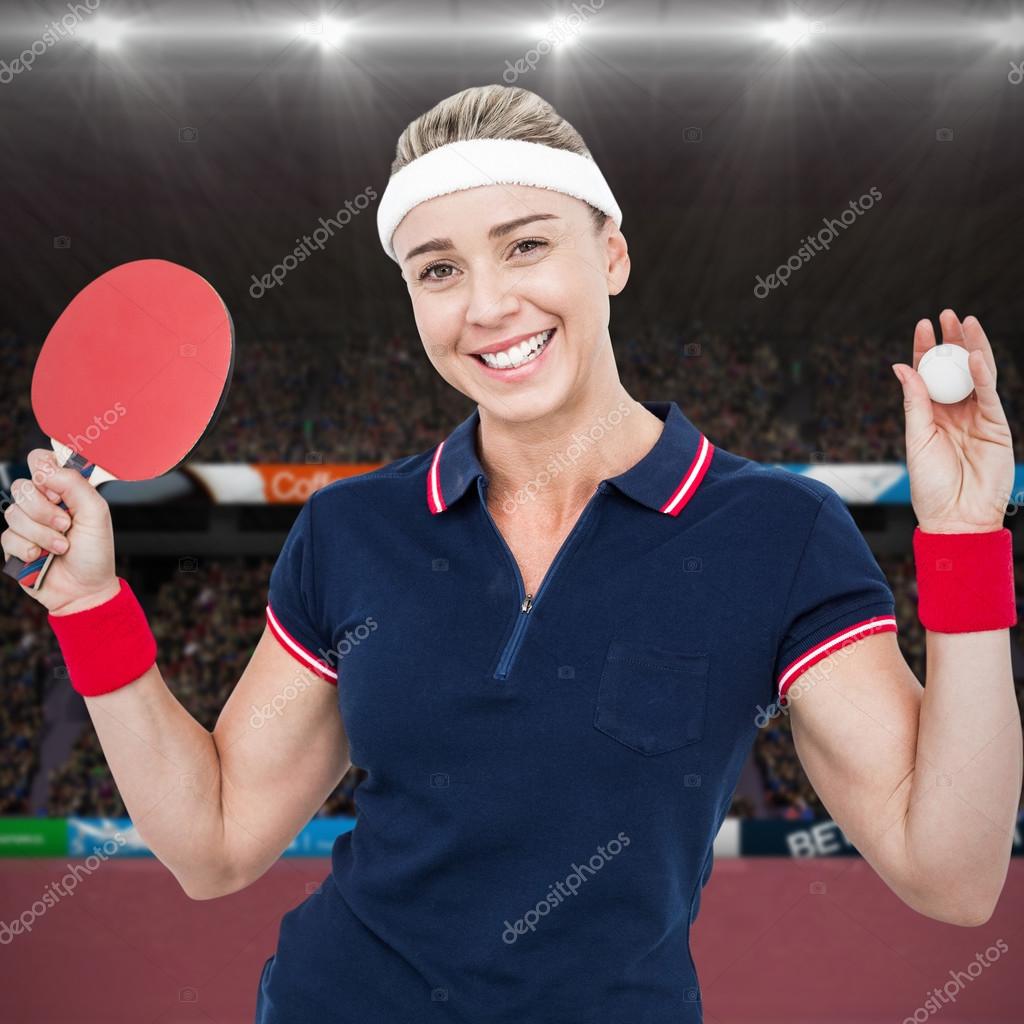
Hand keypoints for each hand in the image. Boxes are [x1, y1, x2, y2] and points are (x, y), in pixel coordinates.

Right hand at [1, 449, 117, 612]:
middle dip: (44, 510)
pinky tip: (43, 557)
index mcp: (63, 491)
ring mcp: (26, 524)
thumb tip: (45, 469)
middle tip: (65, 525)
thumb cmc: (94, 553)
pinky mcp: (13, 544)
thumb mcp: (96, 514)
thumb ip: (75, 485)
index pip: (40, 461)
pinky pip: (8, 537)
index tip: (56, 489)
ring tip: (61, 546)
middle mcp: (42, 503)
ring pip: (13, 513)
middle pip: (22, 487)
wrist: (84, 590)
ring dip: (41, 534)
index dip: (43, 470)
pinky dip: (29, 548)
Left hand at [891, 309, 1014, 533]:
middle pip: (954, 369)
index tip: (923, 325)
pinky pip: (990, 395)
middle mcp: (954, 412)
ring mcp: (977, 417)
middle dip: (951, 341)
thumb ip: (914, 403)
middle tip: (947, 314)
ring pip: (976, 375)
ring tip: (966, 321)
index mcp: (930, 415)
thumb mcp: (916, 439)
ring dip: (972, 348)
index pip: (928, 375)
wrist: (955, 517)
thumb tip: (901, 367)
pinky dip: (984, 375)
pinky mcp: (997, 427)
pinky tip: (976, 356)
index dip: (926, 350)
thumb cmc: (930, 486)